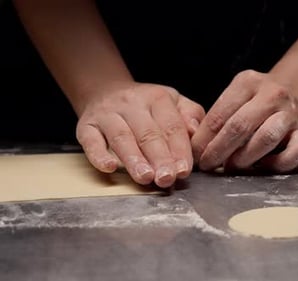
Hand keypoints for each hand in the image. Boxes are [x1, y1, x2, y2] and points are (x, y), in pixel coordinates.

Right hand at [76, 82, 204, 186]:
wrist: (105, 90)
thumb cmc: (147, 104)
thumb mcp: (174, 101)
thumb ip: (191, 115)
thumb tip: (196, 132)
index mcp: (157, 98)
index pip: (171, 126)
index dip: (179, 149)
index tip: (183, 170)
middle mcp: (132, 104)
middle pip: (148, 134)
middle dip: (159, 158)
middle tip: (166, 178)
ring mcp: (107, 114)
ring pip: (122, 137)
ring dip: (134, 160)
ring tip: (145, 177)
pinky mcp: (86, 126)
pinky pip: (90, 140)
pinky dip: (98, 155)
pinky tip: (108, 168)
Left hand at [191, 70, 297, 171]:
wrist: (295, 90)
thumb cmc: (256, 100)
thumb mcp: (236, 96)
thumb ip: (218, 117)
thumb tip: (196, 147)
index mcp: (247, 83)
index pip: (220, 113)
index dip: (204, 138)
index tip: (195, 154)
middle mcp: (271, 95)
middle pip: (240, 126)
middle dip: (219, 150)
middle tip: (208, 165)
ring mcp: (290, 114)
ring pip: (266, 137)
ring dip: (245, 157)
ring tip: (232, 167)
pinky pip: (295, 153)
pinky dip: (277, 164)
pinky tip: (263, 167)